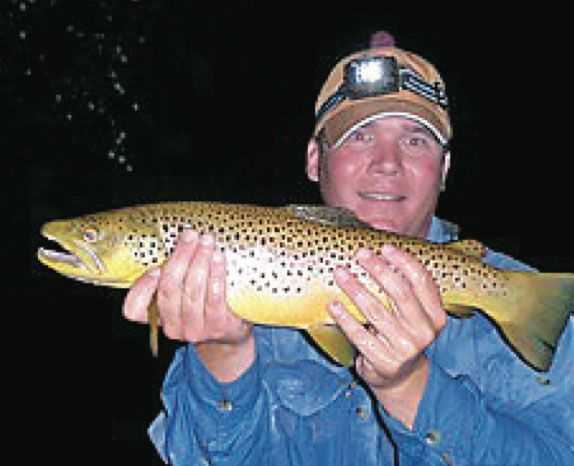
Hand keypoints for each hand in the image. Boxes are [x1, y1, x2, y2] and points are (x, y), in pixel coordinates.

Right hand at [123, 230, 253, 380]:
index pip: (134, 309)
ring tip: (207, 242)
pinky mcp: (218, 326)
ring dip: (200, 261)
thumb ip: (173, 272)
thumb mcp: (181, 292)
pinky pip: (214, 297)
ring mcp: (195, 329)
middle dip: (180, 257)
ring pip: (192, 291)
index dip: (141, 288)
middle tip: (190, 236)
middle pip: (169, 290)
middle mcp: (172, 327)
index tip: (155, 267)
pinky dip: (216, 274)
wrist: (231, 330)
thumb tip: (178, 238)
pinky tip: (218, 258)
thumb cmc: (202, 303)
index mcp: (156, 316)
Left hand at [329, 245, 446, 427]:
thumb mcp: (413, 316)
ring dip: (355, 288)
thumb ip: (405, 291)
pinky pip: (359, 334)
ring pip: (375, 311)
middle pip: (400, 293)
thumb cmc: (402, 336)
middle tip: (360, 255)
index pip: (422, 282)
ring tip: (340, 273)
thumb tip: (379, 255)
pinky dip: (344, 318)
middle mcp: (424, 332)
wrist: (400, 378)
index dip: (403, 262)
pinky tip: (333, 304)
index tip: (384, 248)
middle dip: (378, 270)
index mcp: (436, 316)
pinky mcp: (383, 362)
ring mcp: (404, 349)